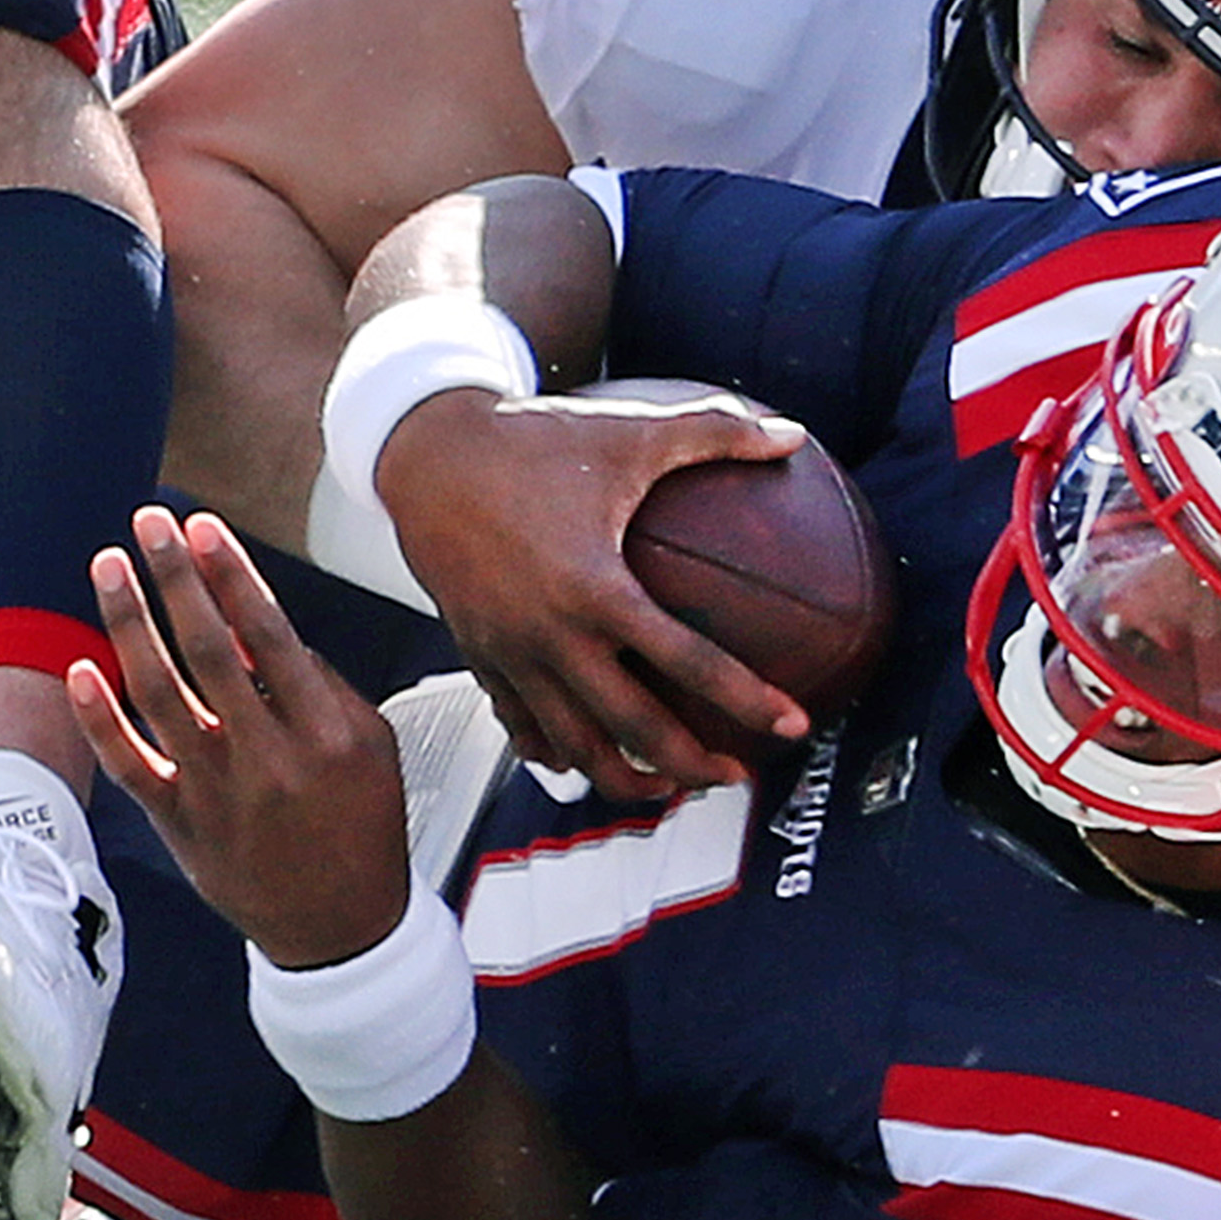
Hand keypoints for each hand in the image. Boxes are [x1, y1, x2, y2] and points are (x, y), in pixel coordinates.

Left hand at [69, 505, 409, 968]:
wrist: (340, 930)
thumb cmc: (360, 827)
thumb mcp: (372, 747)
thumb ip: (321, 684)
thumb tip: (256, 625)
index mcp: (325, 733)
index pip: (269, 635)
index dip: (231, 575)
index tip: (204, 530)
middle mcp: (267, 759)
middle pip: (207, 649)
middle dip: (174, 576)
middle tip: (149, 525)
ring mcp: (216, 793)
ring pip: (158, 692)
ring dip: (129, 621)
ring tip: (109, 568)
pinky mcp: (179, 824)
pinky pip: (129, 764)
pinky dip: (100, 717)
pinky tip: (79, 667)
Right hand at [377, 384, 806, 799]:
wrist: (427, 457)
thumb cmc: (529, 442)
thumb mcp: (627, 434)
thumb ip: (715, 433)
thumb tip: (793, 436)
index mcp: (594, 588)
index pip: (687, 662)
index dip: (747, 700)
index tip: (791, 725)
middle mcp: (550, 635)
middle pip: (633, 730)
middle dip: (692, 767)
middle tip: (736, 774)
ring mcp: (511, 655)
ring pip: (574, 748)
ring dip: (627, 779)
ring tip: (670, 786)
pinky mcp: (481, 659)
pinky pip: (522, 728)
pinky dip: (558, 754)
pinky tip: (588, 758)